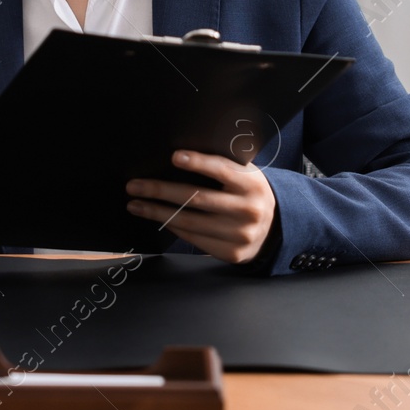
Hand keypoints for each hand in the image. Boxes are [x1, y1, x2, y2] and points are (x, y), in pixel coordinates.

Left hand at [125, 150, 277, 264]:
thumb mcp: (245, 176)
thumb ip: (223, 168)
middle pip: (197, 198)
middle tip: (134, 186)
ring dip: (157, 212)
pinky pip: (194, 238)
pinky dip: (172, 227)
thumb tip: (180, 157)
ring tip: (135, 204)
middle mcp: (247, 209)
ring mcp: (239, 234)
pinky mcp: (230, 252)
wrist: (275, 230)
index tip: (174, 157)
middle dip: (160, 191)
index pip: (222, 170)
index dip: (198, 163)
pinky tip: (157, 218)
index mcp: (252, 184)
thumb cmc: (249, 194)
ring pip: (189, 221)